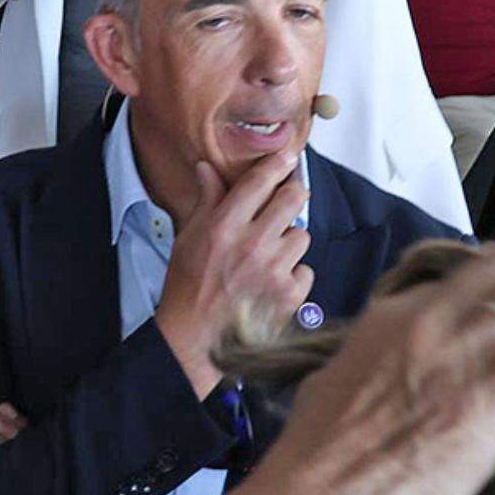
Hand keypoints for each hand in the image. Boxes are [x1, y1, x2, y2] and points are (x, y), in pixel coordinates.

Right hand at [155, 151, 313, 396]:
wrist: (194, 337)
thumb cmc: (188, 287)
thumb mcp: (189, 237)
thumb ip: (207, 200)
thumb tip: (208, 169)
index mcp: (224, 225)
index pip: (261, 180)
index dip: (278, 163)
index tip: (287, 157)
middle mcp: (252, 243)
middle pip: (294, 198)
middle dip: (291, 196)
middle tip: (283, 203)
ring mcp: (274, 270)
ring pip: (302, 235)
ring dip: (289, 241)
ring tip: (268, 256)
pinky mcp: (290, 295)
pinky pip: (306, 270)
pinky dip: (293, 275)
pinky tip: (272, 282)